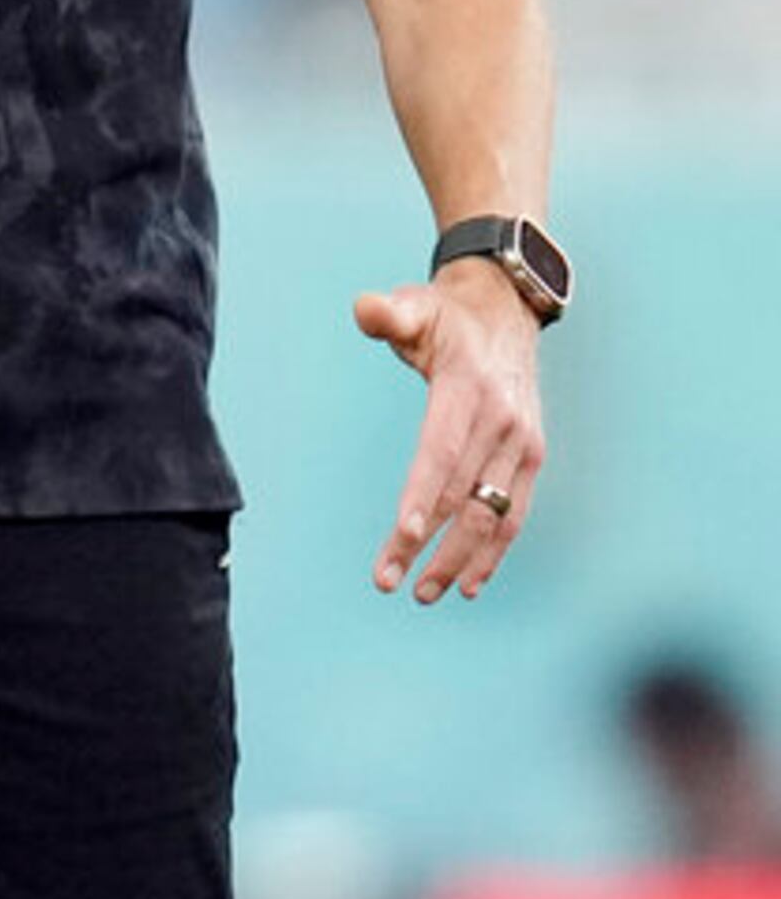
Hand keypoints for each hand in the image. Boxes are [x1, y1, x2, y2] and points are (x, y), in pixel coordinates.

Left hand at [353, 258, 546, 603]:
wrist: (506, 313)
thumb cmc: (447, 316)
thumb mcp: (416, 306)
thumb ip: (389, 314)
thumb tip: (365, 310)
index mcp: (470, 391)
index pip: (442, 452)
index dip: (422, 495)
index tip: (401, 534)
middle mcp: (503, 423)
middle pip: (462, 495)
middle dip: (426, 543)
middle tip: (387, 580)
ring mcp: (523, 444)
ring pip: (493, 515)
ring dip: (461, 560)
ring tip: (423, 592)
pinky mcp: (532, 458)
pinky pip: (515, 514)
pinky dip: (494, 552)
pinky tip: (469, 584)